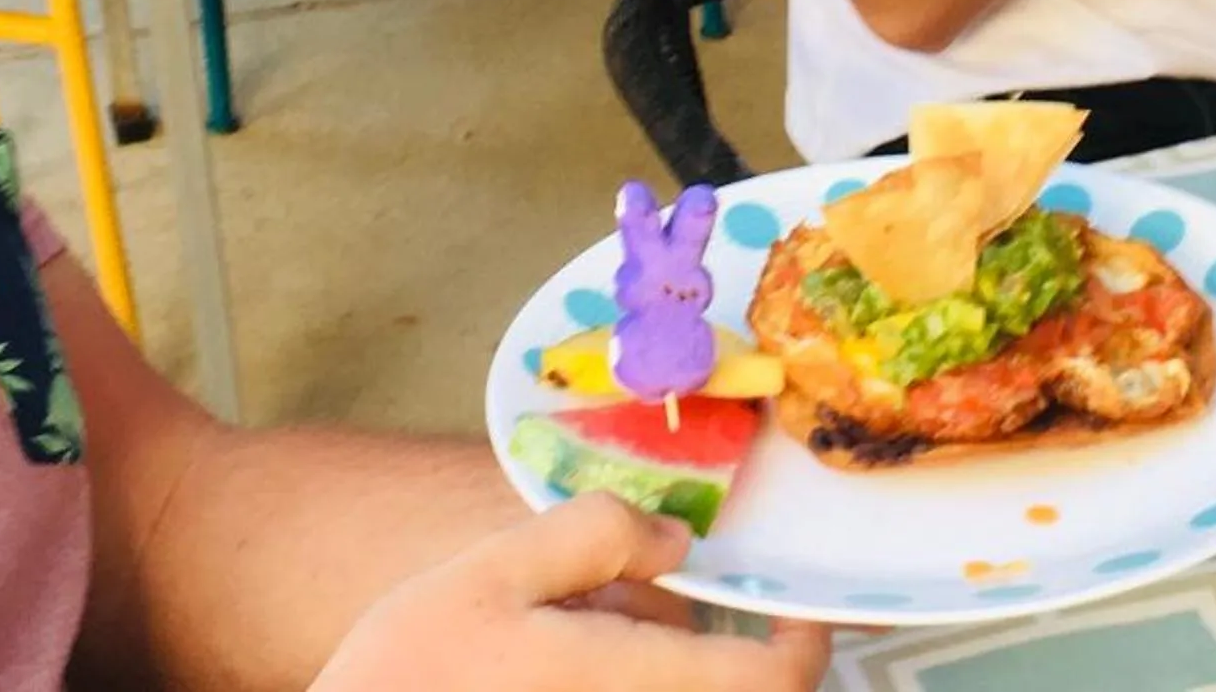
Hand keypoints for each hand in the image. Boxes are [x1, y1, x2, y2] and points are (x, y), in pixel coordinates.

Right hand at [312, 495, 834, 691]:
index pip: (774, 682)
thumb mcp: (493, 572)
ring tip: (564, 627)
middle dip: (696, 634)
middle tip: (632, 591)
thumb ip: (593, 538)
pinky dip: (618, 682)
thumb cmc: (413, 671)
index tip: (792, 603)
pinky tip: (547, 666)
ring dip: (651, 659)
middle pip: (723, 691)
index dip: (803, 640)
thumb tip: (675, 539)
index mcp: (632, 686)